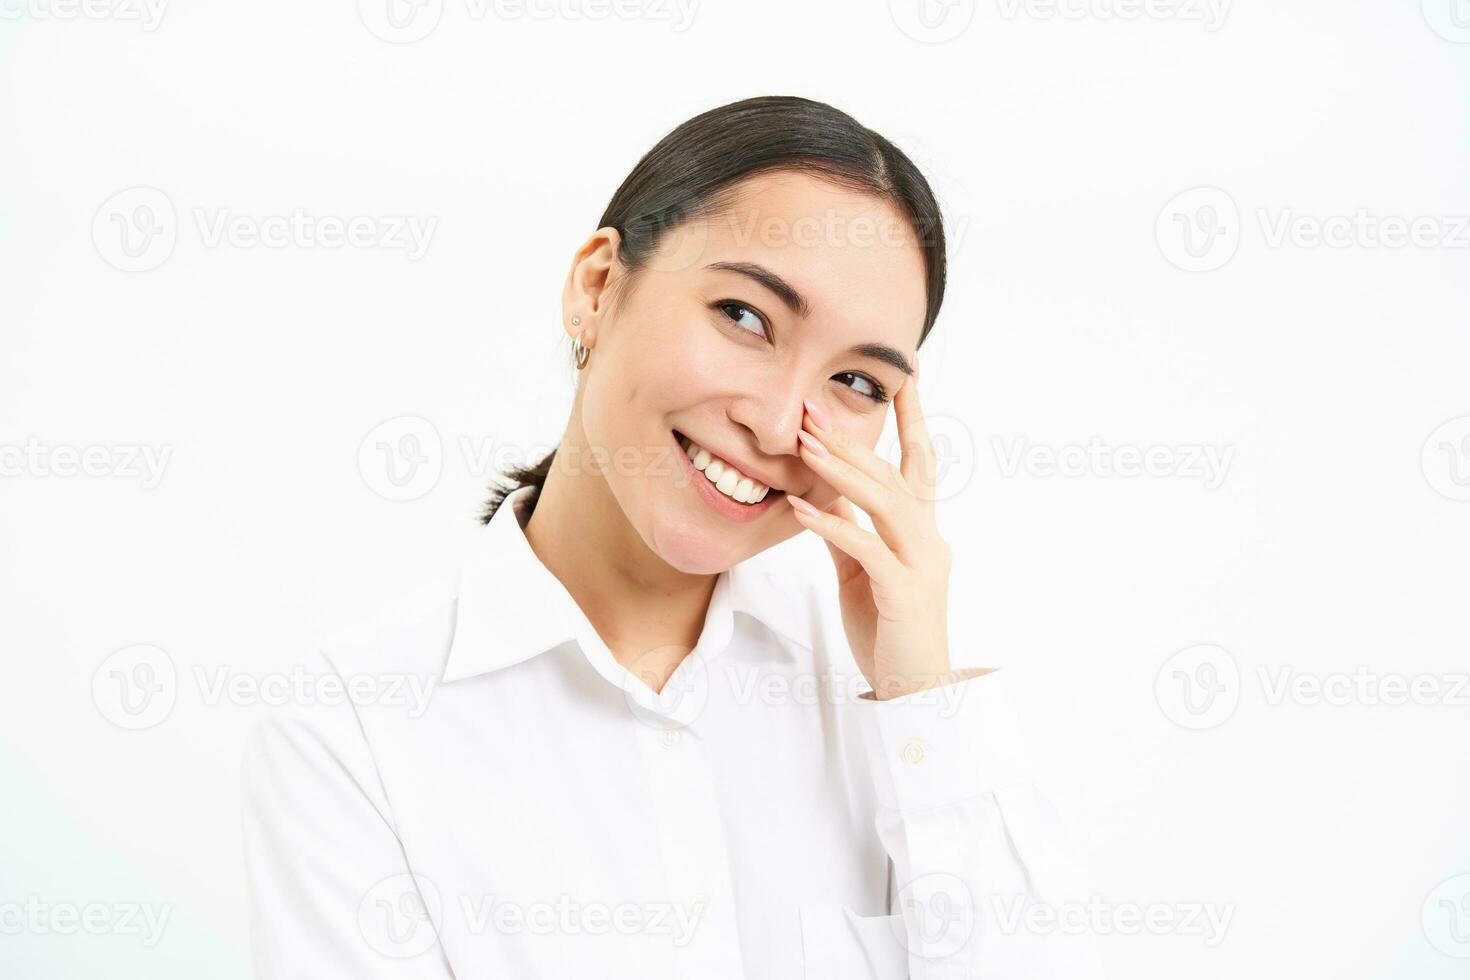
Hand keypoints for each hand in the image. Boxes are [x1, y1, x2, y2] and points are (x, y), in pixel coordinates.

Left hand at [786, 361, 967, 699]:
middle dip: (855, 438)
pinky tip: (802, 510)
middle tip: (814, 406)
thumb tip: (824, 496)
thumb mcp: (861, 572)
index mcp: (922, 532)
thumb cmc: (890, 631)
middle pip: (895, 474)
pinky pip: (868, 550)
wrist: (916, 692)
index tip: (904, 375)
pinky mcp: (905, 593)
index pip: (919, 462)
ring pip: (888, 503)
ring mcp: (921, 565)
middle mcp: (929, 539)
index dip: (912, 418)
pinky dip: (834, 526)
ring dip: (845, 471)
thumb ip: (848, 532)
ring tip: (805, 445)